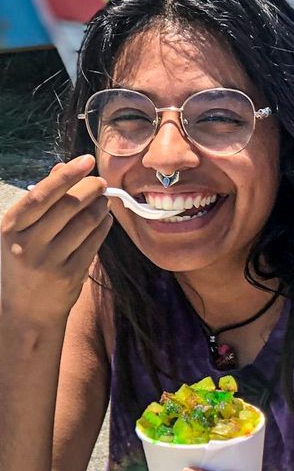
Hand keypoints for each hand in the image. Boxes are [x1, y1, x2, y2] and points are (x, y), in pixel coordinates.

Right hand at [1, 157, 113, 329]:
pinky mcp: (70, 275)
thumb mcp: (21, 231)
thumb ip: (41, 201)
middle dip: (90, 189)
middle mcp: (28, 243)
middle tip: (101, 182)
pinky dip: (103, 227)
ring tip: (104, 200)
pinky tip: (105, 219)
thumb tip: (62, 169)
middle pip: (67, 206)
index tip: (87, 160)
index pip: (42, 194)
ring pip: (84, 224)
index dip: (67, 175)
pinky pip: (94, 243)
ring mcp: (50, 261)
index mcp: (11, 227)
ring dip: (100, 207)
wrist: (26, 310)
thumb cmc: (24, 262)